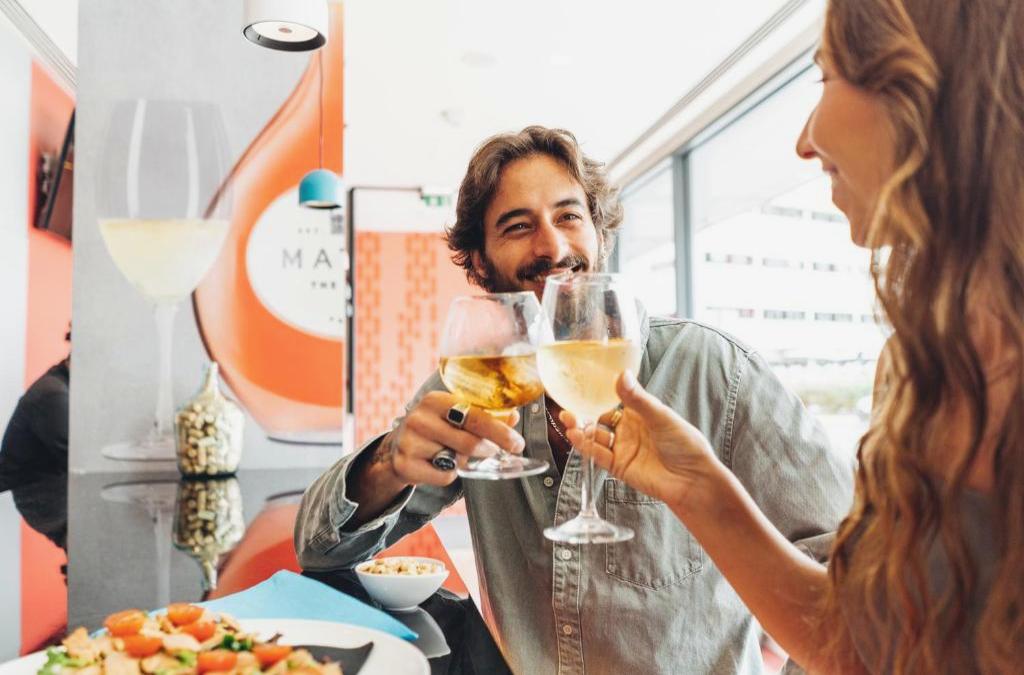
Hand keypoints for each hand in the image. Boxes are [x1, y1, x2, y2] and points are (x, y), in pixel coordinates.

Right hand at [378, 391, 523, 487]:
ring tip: (454, 453)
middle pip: (469, 442)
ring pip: (457, 461)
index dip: (500, 431)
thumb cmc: (434, 429)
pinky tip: (438, 464)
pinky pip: (444, 476)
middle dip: (489, 449)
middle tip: (495, 452)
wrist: (396, 448)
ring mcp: (410, 442)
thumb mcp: (454, 416)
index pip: (475, 416)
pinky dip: (449, 474)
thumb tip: (513, 417)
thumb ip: (484, 416)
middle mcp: (420, 418)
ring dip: (465, 461)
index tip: (517, 443)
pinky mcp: (405, 464)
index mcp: (435, 400)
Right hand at [562, 370, 719, 509]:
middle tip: (566, 409)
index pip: (611, 402)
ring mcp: (622, 449)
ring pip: (595, 437)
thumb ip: (637, 399)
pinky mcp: (618, 467)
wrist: (692, 479)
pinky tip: (576, 436)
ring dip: (581, 430)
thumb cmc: (685, 444)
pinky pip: (598, 455)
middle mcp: (628, 430)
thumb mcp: (660, 416)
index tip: (578, 388)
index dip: (594, 397)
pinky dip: (586, 446)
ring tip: (568, 421)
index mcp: (639, 414)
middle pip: (598, 420)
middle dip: (582, 415)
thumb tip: (621, 374)